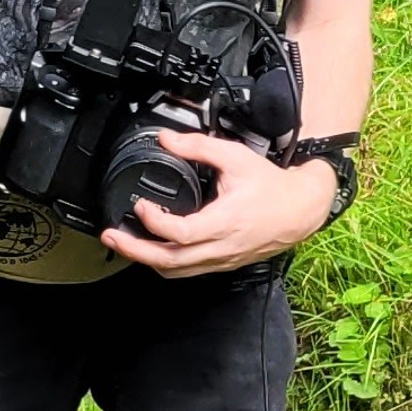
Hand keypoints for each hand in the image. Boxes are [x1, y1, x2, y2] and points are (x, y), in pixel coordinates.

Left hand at [100, 131, 335, 278]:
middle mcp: (220, 247)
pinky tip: (152, 250)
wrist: (300, 210)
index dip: (154, 223)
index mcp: (224, 222)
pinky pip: (187, 271)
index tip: (141, 205)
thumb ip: (199, 146)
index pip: (180, 233)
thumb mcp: (236, 157)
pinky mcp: (222, 263)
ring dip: (146, 260)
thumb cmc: (272, 187)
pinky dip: (165, 263)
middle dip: (135, 251)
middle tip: (111, 237)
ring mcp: (221, 259)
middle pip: (170, 262)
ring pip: (176, 271)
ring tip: (124, 244)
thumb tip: (167, 138)